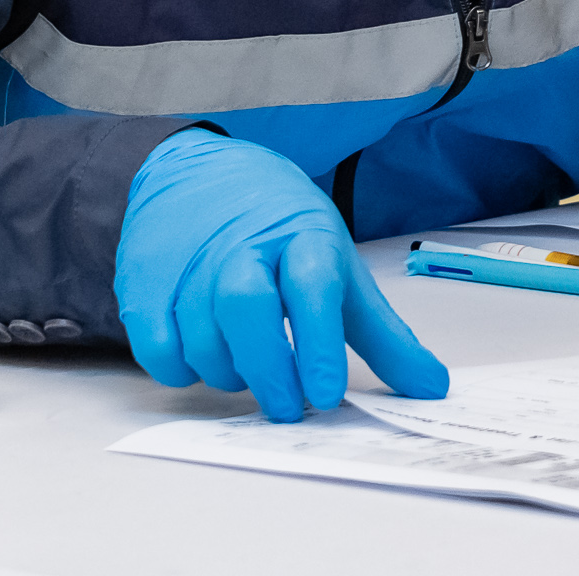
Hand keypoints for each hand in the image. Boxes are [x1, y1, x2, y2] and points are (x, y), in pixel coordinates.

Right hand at [115, 131, 449, 419]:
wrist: (204, 172)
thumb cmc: (281, 229)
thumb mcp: (340, 268)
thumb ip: (384, 336)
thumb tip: (432, 388)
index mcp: (301, 236)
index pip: (311, 286)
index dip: (318, 343)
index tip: (327, 392)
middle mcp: (242, 246)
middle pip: (246, 307)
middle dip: (268, 368)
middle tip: (288, 407)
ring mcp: (190, 263)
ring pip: (202, 336)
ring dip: (228, 373)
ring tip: (250, 372)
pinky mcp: (147, 283)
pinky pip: (157, 346)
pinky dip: (179, 369)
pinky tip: (203, 360)